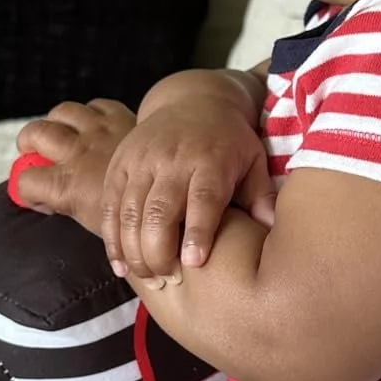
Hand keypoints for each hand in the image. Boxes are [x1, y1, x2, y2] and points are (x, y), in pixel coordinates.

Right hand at [15, 99, 135, 236]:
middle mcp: (78, 152)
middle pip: (35, 133)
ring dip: (54, 122)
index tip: (37, 198)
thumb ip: (74, 208)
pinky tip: (91, 126)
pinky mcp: (119, 119)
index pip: (26, 181)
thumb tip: (55, 206)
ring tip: (58, 135)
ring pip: (61, 112)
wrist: (178, 191)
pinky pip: (95, 106)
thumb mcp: (99, 224)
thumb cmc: (140, 219)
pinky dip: (88, 113)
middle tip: (33, 155)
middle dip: (27, 144)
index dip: (24, 190)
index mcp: (69, 186)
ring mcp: (98, 131)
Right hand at [101, 93, 275, 281]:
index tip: (193, 262)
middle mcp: (172, 160)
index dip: (197, 232)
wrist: (192, 101)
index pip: (202, 198)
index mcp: (210, 160)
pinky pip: (109, 207)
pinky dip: (112, 240)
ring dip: (134, 252)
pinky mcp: (118, 165)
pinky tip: (122, 267)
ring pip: (129, 212)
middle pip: (158, 211)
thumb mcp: (253, 159)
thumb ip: (261, 194)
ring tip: (150, 279)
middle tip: (169, 280)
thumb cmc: (229, 140)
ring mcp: (140, 161)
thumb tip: (270, 227)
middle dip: (158, 251)